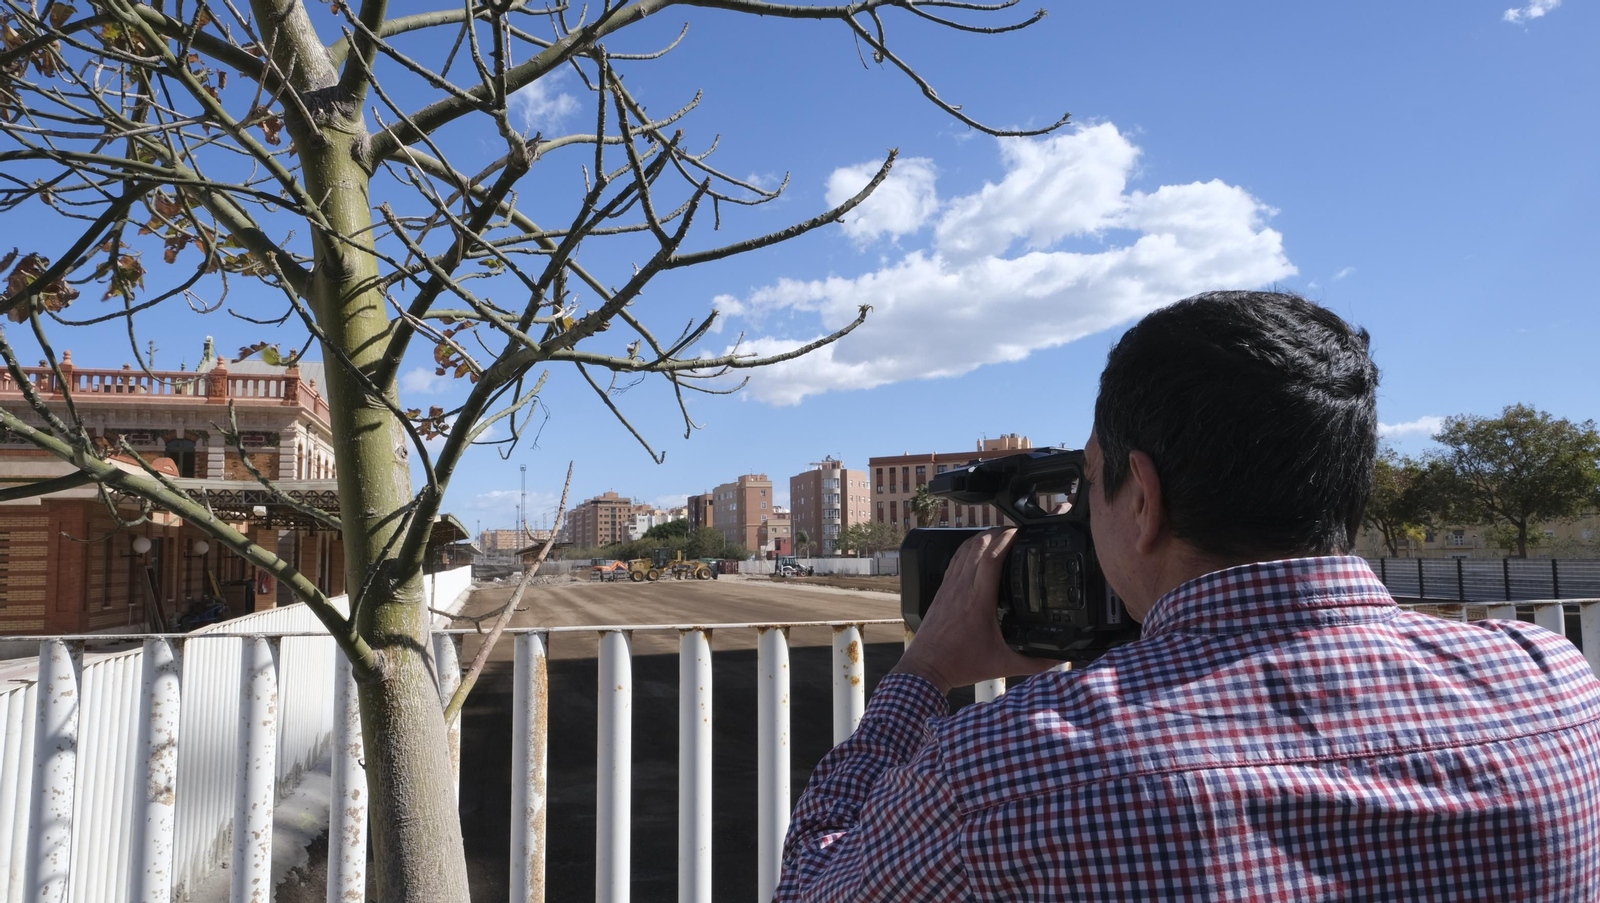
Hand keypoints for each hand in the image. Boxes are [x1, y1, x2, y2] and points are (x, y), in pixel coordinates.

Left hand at [890, 529, 1061, 693]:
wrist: (927, 667)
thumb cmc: (960, 664)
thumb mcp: (1004, 665)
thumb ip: (1036, 662)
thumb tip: (1061, 659)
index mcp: (979, 600)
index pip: (992, 558)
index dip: (1008, 540)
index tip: (1022, 533)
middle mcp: (962, 587)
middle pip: (979, 545)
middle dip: (999, 532)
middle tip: (1017, 532)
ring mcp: (950, 586)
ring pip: (965, 548)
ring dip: (984, 537)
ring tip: (1001, 535)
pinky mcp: (943, 589)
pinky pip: (956, 558)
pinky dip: (969, 548)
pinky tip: (979, 550)